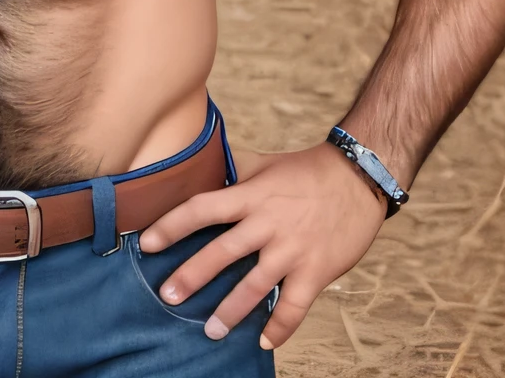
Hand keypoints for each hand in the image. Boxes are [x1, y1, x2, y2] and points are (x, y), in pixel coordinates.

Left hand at [138, 142, 387, 349]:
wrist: (358, 178)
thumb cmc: (305, 170)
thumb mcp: (264, 163)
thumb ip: (232, 169)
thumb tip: (199, 166)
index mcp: (249, 196)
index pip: (201, 209)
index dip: (171, 226)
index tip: (146, 243)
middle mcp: (266, 224)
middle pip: (221, 251)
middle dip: (192, 275)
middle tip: (168, 296)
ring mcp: (291, 250)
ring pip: (254, 285)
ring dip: (231, 311)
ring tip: (210, 331)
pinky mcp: (316, 270)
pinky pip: (294, 305)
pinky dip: (279, 327)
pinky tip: (264, 342)